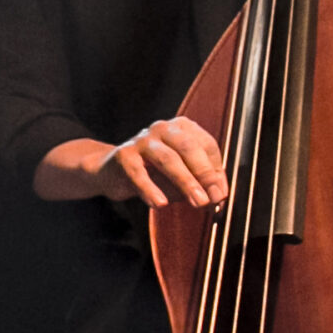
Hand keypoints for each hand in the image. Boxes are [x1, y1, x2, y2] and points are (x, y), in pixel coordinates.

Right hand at [100, 116, 227, 209]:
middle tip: (212, 198)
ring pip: (167, 159)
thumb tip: (218, 197)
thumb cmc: (153, 173)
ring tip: (197, 202)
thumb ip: (200, 183)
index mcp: (182, 128)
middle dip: (203, 174)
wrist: (112, 172)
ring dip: (185, 182)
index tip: (220, 195)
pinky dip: (150, 189)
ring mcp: (142, 140)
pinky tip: (159, 204)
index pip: (206, 145)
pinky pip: (139, 173)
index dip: (215, 171)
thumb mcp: (181, 176)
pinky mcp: (123, 155)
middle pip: (188, 148)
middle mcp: (163, 128)